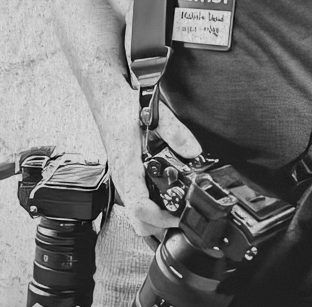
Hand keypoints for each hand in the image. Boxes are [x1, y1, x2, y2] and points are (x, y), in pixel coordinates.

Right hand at [104, 89, 201, 236]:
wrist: (105, 100)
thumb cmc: (122, 107)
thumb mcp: (154, 115)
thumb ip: (175, 133)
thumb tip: (193, 151)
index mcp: (128, 167)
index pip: (140, 207)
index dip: (161, 218)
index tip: (178, 216)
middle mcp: (123, 179)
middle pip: (138, 221)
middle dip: (160, 225)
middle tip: (181, 214)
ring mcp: (122, 179)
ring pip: (135, 215)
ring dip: (155, 218)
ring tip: (175, 207)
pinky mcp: (124, 176)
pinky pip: (135, 202)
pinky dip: (149, 207)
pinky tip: (163, 194)